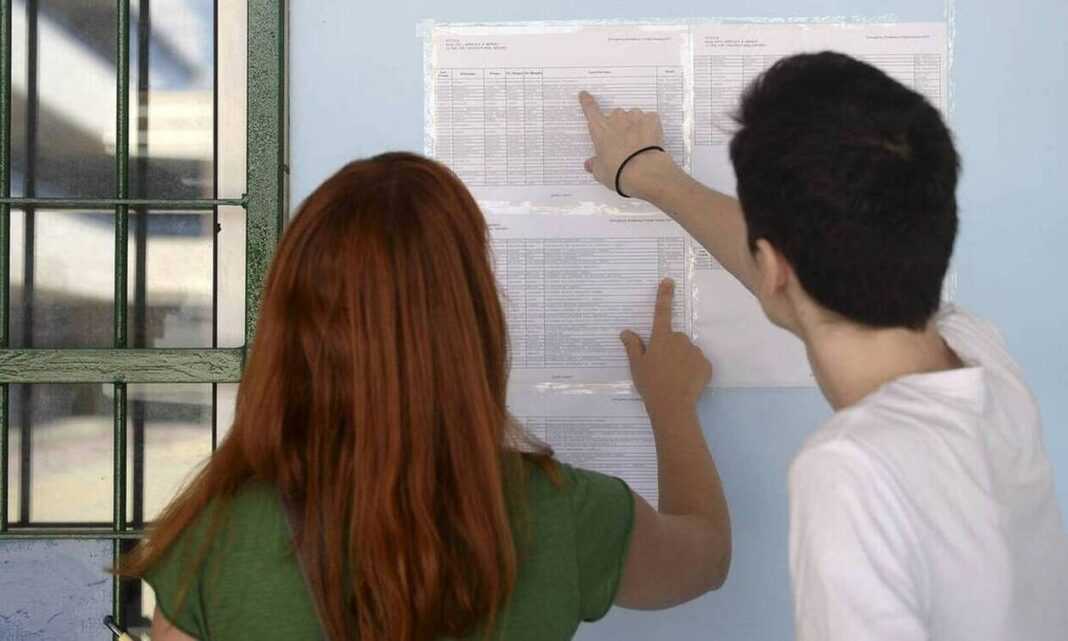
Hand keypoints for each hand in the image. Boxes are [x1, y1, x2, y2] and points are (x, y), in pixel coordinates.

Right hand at [579, 90, 676, 199]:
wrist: (644, 172)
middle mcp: (616, 119)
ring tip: (638, 144)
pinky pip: (649, 119)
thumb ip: (595, 164)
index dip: (587, 101)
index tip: (585, 95)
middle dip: (618, 125)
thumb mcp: (600, 172)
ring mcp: (635, 117)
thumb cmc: (619, 172)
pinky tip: (650, 140)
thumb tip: (589, 164)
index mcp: (600, 129)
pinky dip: (649, 127)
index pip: (590, 110)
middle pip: (615, 115)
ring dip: (634, 126)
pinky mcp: (651, 120)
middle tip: (623, 142)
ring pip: (633, 116)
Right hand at [621, 279, 712, 418]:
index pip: (661, 312)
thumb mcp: (637, 366)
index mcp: (661, 338)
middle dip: (670, 348)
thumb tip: (626, 332)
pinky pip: (698, 363)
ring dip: (682, 359)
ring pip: (687, 351)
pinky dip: (693, 370)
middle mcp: (679, 340)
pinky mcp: (706, 365)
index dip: (664, 296)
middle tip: (662, 367)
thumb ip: (633, 346)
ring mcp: (695, 352)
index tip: (668, 281)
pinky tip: (685, 382)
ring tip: (674, 378)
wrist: (673, 406)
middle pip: (675, 338)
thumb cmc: (651, 384)